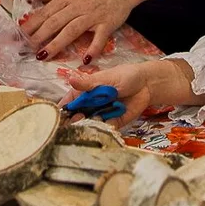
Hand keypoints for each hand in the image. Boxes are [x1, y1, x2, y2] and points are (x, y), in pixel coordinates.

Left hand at [23, 0, 136, 62]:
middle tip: (26, 48)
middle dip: (39, 35)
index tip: (19, 34)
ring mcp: (93, 16)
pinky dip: (93, 48)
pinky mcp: (107, 24)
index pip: (46, 11)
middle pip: (56, 22)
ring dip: (57, 43)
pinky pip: (99, 38)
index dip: (32, 23)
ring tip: (44, 55)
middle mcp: (78, 6)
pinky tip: (85, 59)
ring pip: (72, 31)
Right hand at [63, 61, 183, 129]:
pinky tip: (106, 124)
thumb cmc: (124, 76)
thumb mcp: (106, 78)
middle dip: (75, 121)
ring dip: (89, 126)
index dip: (62, 112)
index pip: (68, 104)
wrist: (147, 84)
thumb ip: (88, 84)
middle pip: (77, 118)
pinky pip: (106, 129)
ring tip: (92, 121)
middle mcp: (91, 106)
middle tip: (79, 119)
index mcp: (85, 93)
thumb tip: (70, 79)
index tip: (57, 119)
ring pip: (90, 126)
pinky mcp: (114, 123)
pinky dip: (105, 129)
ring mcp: (102, 115)